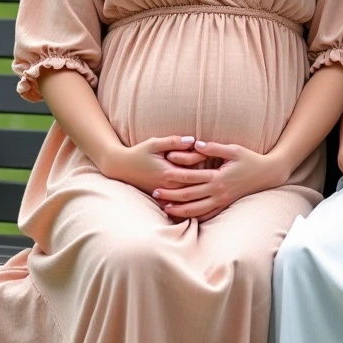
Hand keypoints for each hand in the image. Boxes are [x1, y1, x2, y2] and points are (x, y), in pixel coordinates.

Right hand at [100, 135, 215, 194]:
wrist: (121, 168)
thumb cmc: (138, 153)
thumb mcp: (154, 143)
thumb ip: (173, 142)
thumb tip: (192, 140)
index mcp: (169, 173)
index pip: (194, 170)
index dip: (205, 162)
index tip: (214, 154)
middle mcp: (169, 186)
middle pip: (195, 185)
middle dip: (208, 179)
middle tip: (221, 171)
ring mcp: (166, 194)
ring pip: (190, 195)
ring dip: (203, 190)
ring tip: (217, 185)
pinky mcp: (163, 196)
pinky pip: (182, 201)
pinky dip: (193, 200)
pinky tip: (204, 197)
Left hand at [155, 141, 286, 221]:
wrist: (267, 174)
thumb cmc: (250, 159)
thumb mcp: (234, 149)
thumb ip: (214, 147)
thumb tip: (196, 143)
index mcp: (218, 176)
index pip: (191, 177)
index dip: (174, 176)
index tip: (161, 174)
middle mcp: (218, 191)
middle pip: (189, 195)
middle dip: (171, 196)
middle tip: (155, 194)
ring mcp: (222, 200)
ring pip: (196, 209)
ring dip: (180, 209)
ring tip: (165, 209)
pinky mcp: (225, 205)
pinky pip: (208, 215)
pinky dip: (195, 217)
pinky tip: (185, 217)